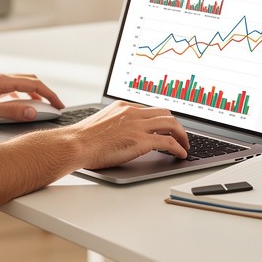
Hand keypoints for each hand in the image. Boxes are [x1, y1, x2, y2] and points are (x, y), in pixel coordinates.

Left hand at [0, 73, 62, 122]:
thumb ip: (11, 112)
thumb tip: (32, 112)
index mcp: (3, 81)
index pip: (34, 85)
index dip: (50, 95)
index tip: (59, 105)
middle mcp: (1, 78)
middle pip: (31, 81)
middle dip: (45, 93)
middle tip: (55, 105)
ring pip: (22, 84)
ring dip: (34, 93)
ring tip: (41, 106)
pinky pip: (12, 89)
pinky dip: (22, 96)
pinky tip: (19, 105)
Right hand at [67, 101, 188, 168]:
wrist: (77, 143)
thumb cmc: (82, 139)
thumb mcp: (100, 123)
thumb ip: (114, 124)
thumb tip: (119, 134)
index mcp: (122, 107)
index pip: (149, 109)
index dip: (160, 119)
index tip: (165, 127)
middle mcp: (133, 113)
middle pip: (164, 113)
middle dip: (175, 124)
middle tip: (179, 135)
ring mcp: (138, 125)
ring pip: (171, 124)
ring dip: (181, 135)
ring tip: (185, 145)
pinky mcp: (141, 140)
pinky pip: (168, 142)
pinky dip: (178, 148)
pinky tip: (181, 154)